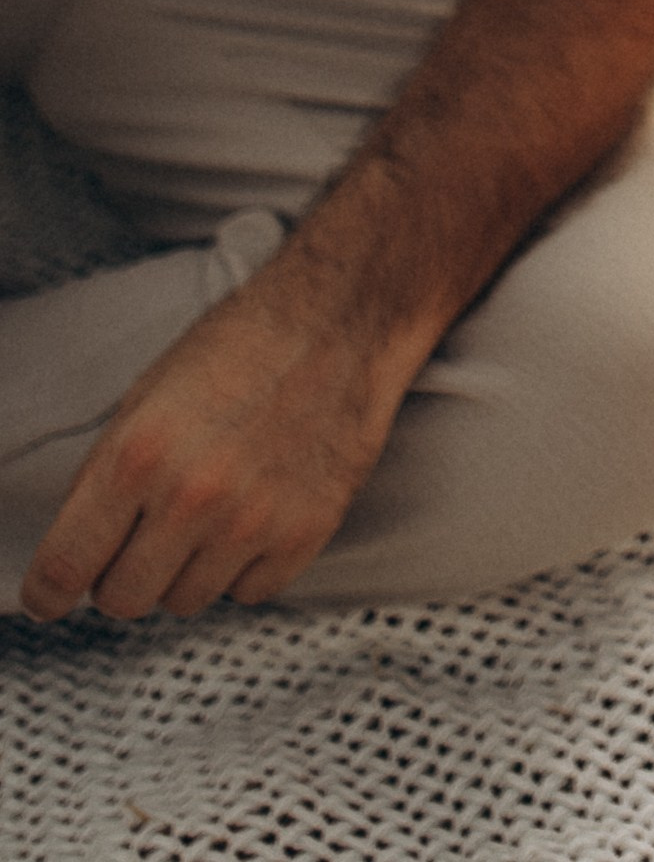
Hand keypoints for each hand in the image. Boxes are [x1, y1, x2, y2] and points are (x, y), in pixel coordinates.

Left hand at [18, 235, 422, 620]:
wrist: (340, 317)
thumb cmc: (239, 348)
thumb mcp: (147, 396)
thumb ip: (105, 479)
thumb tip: (76, 553)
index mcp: (138, 454)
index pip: (63, 569)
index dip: (47, 593)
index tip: (52, 596)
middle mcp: (192, 497)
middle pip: (122, 601)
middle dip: (123, 573)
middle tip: (146, 533)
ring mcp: (252, 521)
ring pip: (185, 601)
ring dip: (186, 568)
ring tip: (213, 506)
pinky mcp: (306, 534)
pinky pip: (248, 592)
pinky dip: (245, 564)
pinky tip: (257, 508)